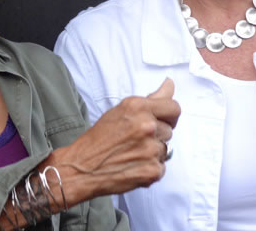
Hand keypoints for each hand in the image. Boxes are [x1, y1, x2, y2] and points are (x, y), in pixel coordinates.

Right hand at [50, 79, 180, 201]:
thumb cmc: (98, 139)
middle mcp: (146, 126)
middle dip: (156, 135)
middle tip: (135, 139)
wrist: (82, 167)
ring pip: (165, 149)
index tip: (164, 119)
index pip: (174, 108)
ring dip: (152, 152)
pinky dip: (149, 168)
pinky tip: (133, 165)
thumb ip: (150, 99)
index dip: (170, 115)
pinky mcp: (152, 170)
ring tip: (131, 153)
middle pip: (169, 130)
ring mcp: (150, 149)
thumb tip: (169, 84)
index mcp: (138, 107)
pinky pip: (161, 166)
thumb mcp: (121, 110)